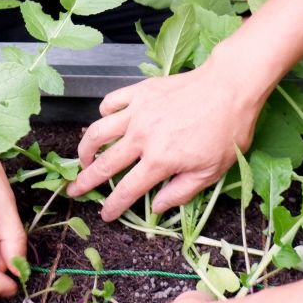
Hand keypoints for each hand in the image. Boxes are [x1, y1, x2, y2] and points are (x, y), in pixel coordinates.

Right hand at [67, 58, 261, 218]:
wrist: (229, 88)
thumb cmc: (226, 131)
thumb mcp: (211, 172)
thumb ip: (181, 192)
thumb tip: (157, 207)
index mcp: (159, 161)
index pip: (127, 190)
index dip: (113, 206)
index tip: (104, 215)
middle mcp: (142, 137)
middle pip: (104, 164)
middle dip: (86, 181)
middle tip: (74, 190)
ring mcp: (137, 112)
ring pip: (98, 131)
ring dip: (85, 148)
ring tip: (82, 157)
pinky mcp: (139, 92)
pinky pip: (111, 102)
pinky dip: (103, 113)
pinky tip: (105, 120)